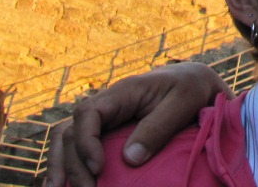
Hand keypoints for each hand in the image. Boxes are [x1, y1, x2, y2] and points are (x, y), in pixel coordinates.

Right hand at [44, 62, 230, 186]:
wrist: (196, 82)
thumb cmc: (192, 88)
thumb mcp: (183, 102)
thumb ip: (158, 127)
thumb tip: (129, 159)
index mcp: (123, 92)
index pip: (87, 113)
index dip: (86, 142)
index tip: (99, 168)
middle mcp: (108, 104)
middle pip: (71, 131)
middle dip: (72, 164)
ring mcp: (106, 118)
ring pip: (67, 139)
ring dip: (60, 165)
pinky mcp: (109, 131)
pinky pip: (80, 146)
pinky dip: (69, 165)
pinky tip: (64, 185)